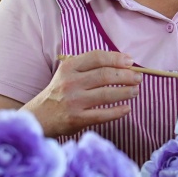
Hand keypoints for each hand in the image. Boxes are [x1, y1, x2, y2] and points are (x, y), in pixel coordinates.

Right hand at [24, 50, 141, 136]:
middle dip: (126, 76)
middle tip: (138, 78)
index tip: (130, 62)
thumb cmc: (58, 93)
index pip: (97, 57)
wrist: (39, 117)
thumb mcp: (66, 74)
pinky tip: (127, 109)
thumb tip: (121, 63)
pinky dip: (118, 111)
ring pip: (107, 94)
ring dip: (126, 92)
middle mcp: (70, 83)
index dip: (117, 58)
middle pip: (105, 75)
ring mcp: (74, 101)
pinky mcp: (77, 119)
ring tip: (135, 91)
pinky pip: (103, 114)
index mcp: (69, 67)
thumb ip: (88, 67)